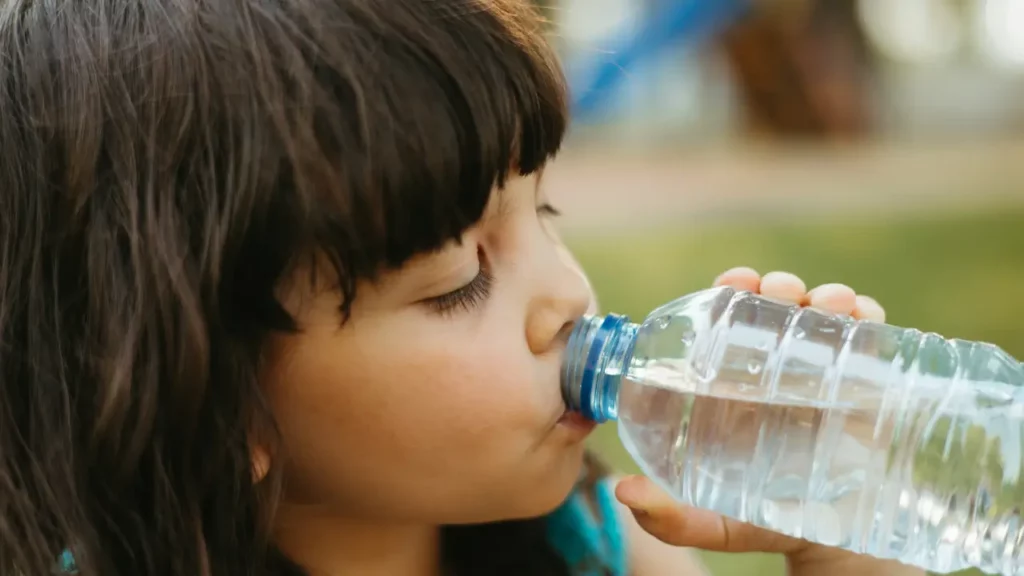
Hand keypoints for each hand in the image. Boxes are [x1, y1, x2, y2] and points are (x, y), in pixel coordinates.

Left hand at [615, 268, 922, 575]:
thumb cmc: (765, 521)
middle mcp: (780, 371)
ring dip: (827, 296)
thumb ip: (670, 517)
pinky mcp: (870, 385)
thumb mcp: (716, 523)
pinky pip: (872, 338)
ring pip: (826, 316)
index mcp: (737, 384)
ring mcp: (825, 374)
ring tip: (827, 304)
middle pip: (779, 308)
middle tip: (782, 293)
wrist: (835, 544)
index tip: (734, 284)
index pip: (730, 321)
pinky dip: (869, 315)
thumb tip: (623, 491)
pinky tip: (864, 315)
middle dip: (781, 287)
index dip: (731, 293)